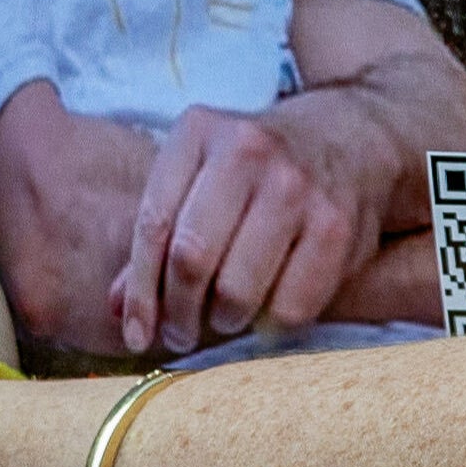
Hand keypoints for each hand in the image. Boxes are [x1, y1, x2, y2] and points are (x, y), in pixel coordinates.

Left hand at [108, 90, 405, 353]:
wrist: (348, 138)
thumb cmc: (255, 172)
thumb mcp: (199, 177)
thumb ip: (158, 237)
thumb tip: (117, 311)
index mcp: (198, 132)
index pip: (153, 224)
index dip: (140, 291)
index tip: (136, 333)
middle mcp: (248, 150)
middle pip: (191, 258)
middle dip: (179, 312)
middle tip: (180, 334)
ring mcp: (296, 185)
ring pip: (238, 289)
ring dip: (224, 321)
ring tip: (224, 318)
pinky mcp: (336, 224)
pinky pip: (290, 305)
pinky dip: (271, 325)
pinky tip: (267, 313)